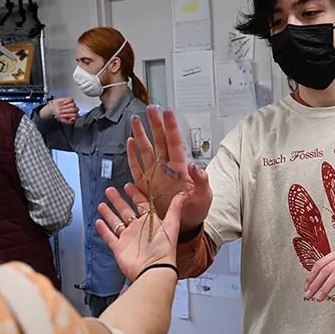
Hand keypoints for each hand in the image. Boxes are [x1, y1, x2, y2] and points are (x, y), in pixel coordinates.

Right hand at [46, 97, 78, 122]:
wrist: (54, 108)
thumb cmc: (59, 114)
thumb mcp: (63, 120)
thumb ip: (69, 121)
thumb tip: (73, 119)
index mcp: (75, 115)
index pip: (76, 115)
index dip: (68, 115)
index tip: (62, 115)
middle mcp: (75, 109)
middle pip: (74, 109)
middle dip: (66, 111)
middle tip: (61, 112)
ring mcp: (73, 104)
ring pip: (73, 105)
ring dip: (65, 107)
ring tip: (61, 108)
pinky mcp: (70, 100)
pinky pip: (71, 100)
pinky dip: (66, 102)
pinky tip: (63, 104)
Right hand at [95, 187, 185, 281]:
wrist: (154, 269)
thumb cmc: (164, 249)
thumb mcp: (172, 225)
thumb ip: (176, 208)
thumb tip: (183, 193)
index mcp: (150, 221)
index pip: (141, 204)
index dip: (135, 194)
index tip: (128, 185)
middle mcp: (138, 228)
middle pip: (126, 210)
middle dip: (118, 200)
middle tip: (110, 190)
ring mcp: (128, 238)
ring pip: (116, 222)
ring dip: (109, 213)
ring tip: (102, 203)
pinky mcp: (119, 248)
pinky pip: (109, 237)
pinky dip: (103, 230)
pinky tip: (98, 221)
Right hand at [126, 105, 211, 231]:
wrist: (184, 224)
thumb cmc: (196, 209)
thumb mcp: (204, 197)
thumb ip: (202, 181)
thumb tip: (195, 166)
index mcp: (180, 167)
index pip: (174, 142)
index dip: (170, 127)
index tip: (167, 112)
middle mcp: (166, 167)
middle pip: (159, 140)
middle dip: (154, 124)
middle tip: (150, 108)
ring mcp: (154, 174)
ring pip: (146, 150)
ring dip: (141, 134)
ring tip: (136, 119)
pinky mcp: (144, 185)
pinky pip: (136, 167)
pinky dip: (132, 155)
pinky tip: (130, 142)